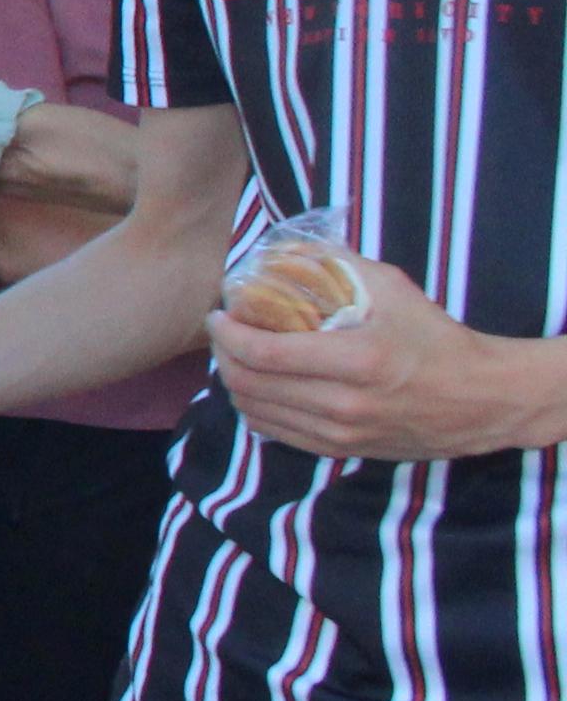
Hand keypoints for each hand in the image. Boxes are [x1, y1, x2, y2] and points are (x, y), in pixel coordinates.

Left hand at [210, 276, 563, 460]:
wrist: (482, 399)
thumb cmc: (437, 338)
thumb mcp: (393, 288)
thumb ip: (336, 264)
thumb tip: (282, 249)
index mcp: (356, 360)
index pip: (262, 353)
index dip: (226, 333)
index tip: (218, 314)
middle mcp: (344, 403)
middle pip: (249, 384)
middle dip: (222, 354)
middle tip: (223, 331)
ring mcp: (342, 433)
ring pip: (255, 411)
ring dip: (233, 382)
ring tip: (236, 355)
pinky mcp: (343, 450)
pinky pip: (276, 433)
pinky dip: (255, 408)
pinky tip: (257, 387)